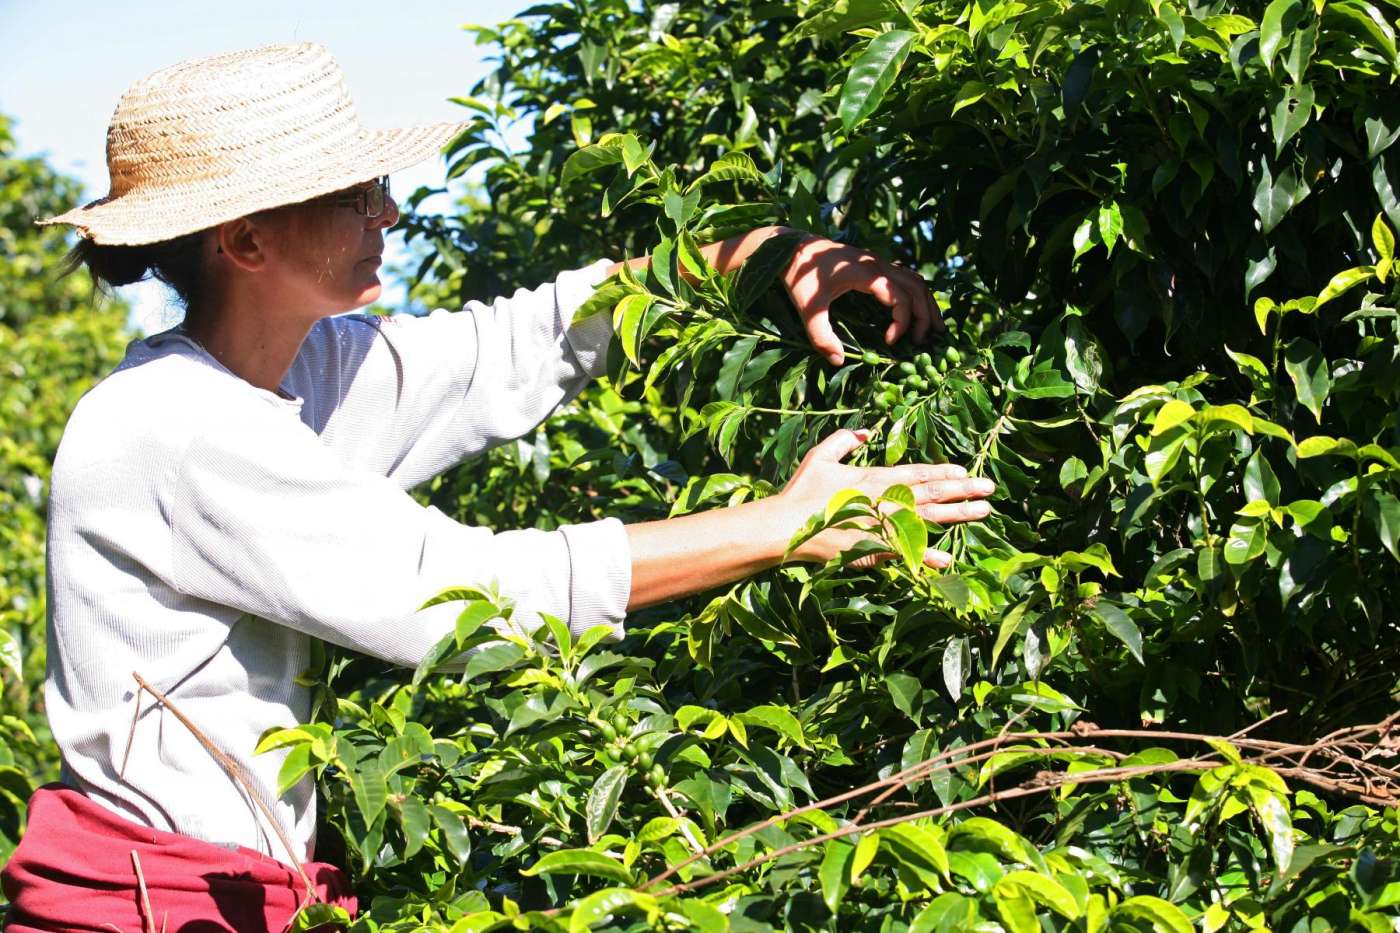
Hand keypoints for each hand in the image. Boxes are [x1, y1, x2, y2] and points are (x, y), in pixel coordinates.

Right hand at [776, 429, 994, 568]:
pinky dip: (928, 556)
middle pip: (932, 492)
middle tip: (990, 488)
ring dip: (958, 515)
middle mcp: (885, 499)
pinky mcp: (874, 548)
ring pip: (929, 518)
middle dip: (963, 490)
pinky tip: (949, 558)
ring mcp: (882, 524)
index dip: (943, 471)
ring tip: (983, 512)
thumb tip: (866, 430)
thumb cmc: (802, 492)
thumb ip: (844, 440)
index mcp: (875, 478)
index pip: (917, 473)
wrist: (787, 527)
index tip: (965, 470)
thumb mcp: (820, 457)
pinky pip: (907, 551)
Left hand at [781, 233, 942, 365]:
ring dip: (927, 304)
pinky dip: (917, 294)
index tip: (890, 341)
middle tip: (924, 343)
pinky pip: (906, 276)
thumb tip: (839, 361)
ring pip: (916, 280)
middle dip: (925, 316)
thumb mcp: (808, 309)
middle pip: (917, 288)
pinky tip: (918, 311)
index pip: (900, 297)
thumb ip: (821, 336)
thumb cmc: (799, 277)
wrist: (790, 247)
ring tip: (935, 329)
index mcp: (866, 273)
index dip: (902, 322)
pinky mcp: (875, 263)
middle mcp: (878, 263)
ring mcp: (878, 261)